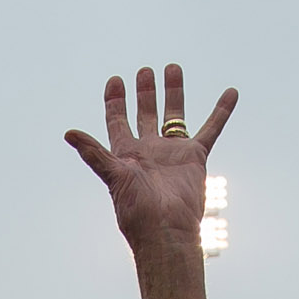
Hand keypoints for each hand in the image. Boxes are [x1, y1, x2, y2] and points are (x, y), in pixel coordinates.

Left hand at [62, 65, 235, 298]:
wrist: (167, 230)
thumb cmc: (137, 211)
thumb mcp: (113, 177)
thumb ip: (93, 153)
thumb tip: (68, 133)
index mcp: (126, 154)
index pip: (117, 121)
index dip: (115, 101)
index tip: (115, 80)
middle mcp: (149, 150)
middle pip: (145, 113)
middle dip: (144, 92)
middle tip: (145, 71)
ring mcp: (173, 153)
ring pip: (174, 115)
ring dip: (173, 92)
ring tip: (172, 68)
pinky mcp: (195, 158)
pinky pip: (211, 129)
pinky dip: (222, 111)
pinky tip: (231, 93)